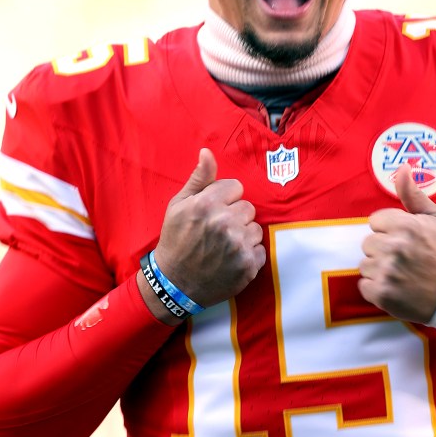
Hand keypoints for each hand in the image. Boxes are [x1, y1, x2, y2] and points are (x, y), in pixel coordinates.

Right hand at [150, 148, 265, 310]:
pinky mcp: (249, 265)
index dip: (225, 199)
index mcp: (207, 204)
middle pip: (248, 207)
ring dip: (243, 236)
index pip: (236, 187)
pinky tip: (230, 260)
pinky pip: (260, 249)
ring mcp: (239, 245)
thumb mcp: (178, 206)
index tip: (212, 212)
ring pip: (256, 228)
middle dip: (235, 216)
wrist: (174, 284)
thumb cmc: (175, 241)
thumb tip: (207, 152)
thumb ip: (198, 179)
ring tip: (223, 247)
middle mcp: (225, 223)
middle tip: (217, 232)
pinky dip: (249, 255)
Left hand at [358, 164, 435, 322]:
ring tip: (401, 274)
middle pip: (368, 243)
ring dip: (379, 270)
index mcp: (404, 225)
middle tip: (404, 259)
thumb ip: (413, 193)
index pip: (375, 221)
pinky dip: (377, 289)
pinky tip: (396, 288)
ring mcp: (386, 272)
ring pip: (365, 265)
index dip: (389, 230)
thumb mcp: (435, 217)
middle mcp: (393, 247)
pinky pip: (365, 286)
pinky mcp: (382, 294)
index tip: (405, 240)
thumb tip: (402, 167)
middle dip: (382, 250)